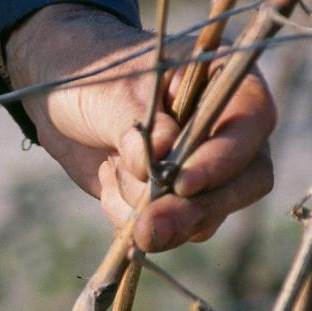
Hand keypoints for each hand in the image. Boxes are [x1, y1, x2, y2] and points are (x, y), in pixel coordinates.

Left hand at [5, 5, 275, 250]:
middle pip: (245, 182)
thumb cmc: (95, 79)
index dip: (224, 159)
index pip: (251, 124)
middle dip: (195, 210)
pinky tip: (108, 181)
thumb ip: (139, 123)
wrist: (60, 102)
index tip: (183, 184)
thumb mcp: (112, 92)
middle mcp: (229, 131)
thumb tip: (164, 157)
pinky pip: (170, 230)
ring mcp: (208, 171)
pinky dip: (133, 220)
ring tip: (111, 172)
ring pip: (207, 215)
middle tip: (149, 227)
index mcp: (227, 83)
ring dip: (155, 213)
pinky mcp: (178, 202)